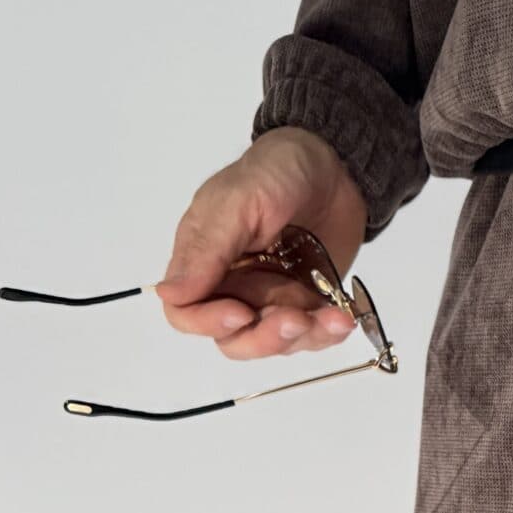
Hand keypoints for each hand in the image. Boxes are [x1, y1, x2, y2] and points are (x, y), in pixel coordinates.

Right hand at [153, 128, 369, 359]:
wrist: (336, 168)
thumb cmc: (278, 172)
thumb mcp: (239, 201)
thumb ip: (207, 247)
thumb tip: (170, 293)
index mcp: (203, 261)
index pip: (186, 313)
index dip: (207, 322)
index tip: (240, 312)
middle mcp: (232, 286)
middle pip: (232, 338)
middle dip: (263, 338)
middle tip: (295, 318)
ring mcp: (270, 298)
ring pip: (273, 343)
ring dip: (301, 338)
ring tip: (331, 317)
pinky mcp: (305, 303)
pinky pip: (310, 337)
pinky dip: (326, 334)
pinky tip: (342, 318)